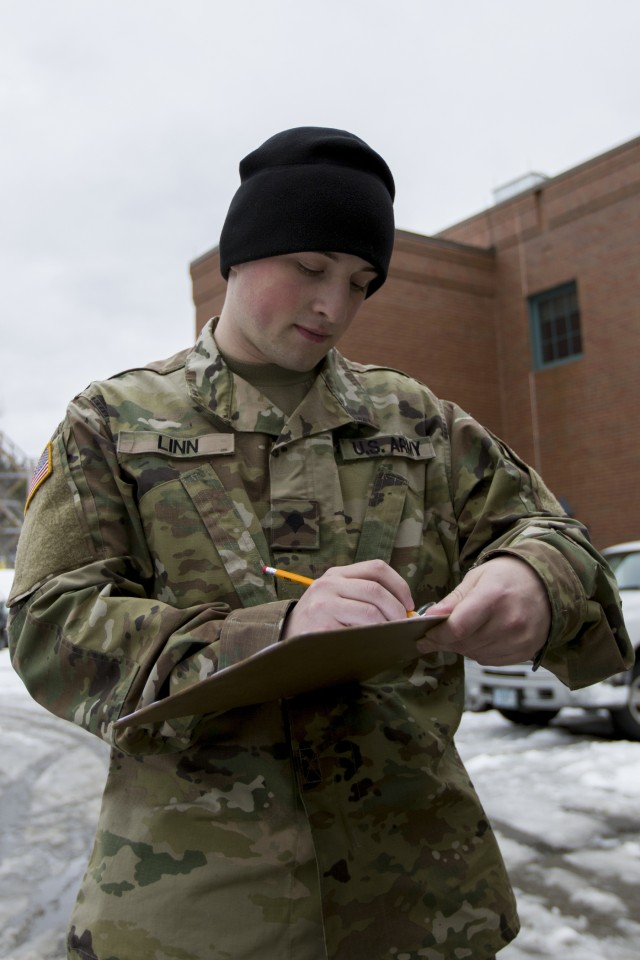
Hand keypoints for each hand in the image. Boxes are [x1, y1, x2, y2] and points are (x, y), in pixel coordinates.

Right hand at [281, 559, 413, 639]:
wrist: (285, 638)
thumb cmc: (319, 621)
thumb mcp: (337, 598)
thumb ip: (364, 596)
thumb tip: (405, 609)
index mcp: (337, 574)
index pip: (376, 568)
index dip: (400, 585)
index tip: (409, 604)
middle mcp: (329, 584)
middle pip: (375, 590)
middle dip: (396, 610)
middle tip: (402, 625)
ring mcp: (323, 604)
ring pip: (369, 611)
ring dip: (387, 625)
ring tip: (390, 635)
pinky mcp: (321, 626)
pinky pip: (357, 631)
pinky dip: (372, 638)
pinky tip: (373, 643)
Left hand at [416, 556, 550, 664]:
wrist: (545, 584)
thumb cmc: (508, 576)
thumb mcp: (476, 577)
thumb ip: (453, 600)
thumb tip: (430, 616)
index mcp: (494, 596)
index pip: (458, 628)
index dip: (436, 635)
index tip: (424, 636)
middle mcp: (510, 620)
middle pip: (465, 643)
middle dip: (445, 642)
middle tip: (437, 636)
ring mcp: (520, 638)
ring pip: (476, 655)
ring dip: (462, 648)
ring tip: (461, 634)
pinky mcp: (526, 650)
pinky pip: (492, 660)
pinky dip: (480, 652)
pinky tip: (481, 638)